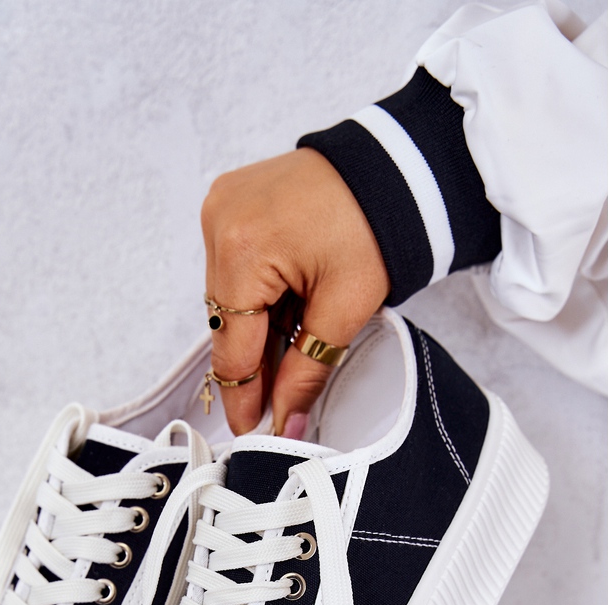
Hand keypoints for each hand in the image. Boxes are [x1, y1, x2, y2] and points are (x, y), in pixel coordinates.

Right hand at [201, 148, 389, 436]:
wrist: (395, 165)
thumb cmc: (377, 223)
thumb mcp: (344, 309)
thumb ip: (306, 373)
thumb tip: (286, 425)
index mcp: (242, 249)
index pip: (232, 346)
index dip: (243, 395)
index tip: (249, 428)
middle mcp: (219, 224)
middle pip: (226, 323)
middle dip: (254, 362)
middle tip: (277, 401)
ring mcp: (220, 208)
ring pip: (228, 298)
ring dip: (256, 328)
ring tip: (291, 343)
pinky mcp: (229, 202)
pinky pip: (233, 266)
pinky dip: (257, 293)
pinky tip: (285, 305)